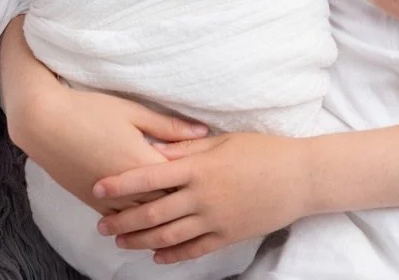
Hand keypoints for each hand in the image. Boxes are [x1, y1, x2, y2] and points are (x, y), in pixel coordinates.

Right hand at [15, 84, 208, 214]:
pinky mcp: (91, 200)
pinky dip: (135, 222)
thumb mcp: (133, 111)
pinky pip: (119, 218)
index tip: (215, 181)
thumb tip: (203, 132)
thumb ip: (170, 126)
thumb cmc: (90, 110)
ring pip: (141, 219)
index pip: (179, 182)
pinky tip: (146, 224)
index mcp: (141, 162)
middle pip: (164, 205)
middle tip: (206, 208)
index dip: (197, 183)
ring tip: (181, 221)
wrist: (44, 122)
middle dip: (183, 206)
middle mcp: (126, 187)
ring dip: (160, 221)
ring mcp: (107, 197)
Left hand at [92, 132, 310, 264]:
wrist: (301, 178)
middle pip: (153, 212)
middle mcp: (203, 196)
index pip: (149, 176)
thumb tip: (154, 150)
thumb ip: (187, 149)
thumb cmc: (263, 151)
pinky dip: (173, 255)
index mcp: (199, 168)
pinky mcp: (228, 236)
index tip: (96, 187)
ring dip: (140, 240)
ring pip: (169, 235)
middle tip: (100, 225)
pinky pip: (194, 249)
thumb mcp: (223, 142)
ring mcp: (215, 219)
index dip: (120, 183)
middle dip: (123, 219)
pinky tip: (156, 256)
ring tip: (121, 242)